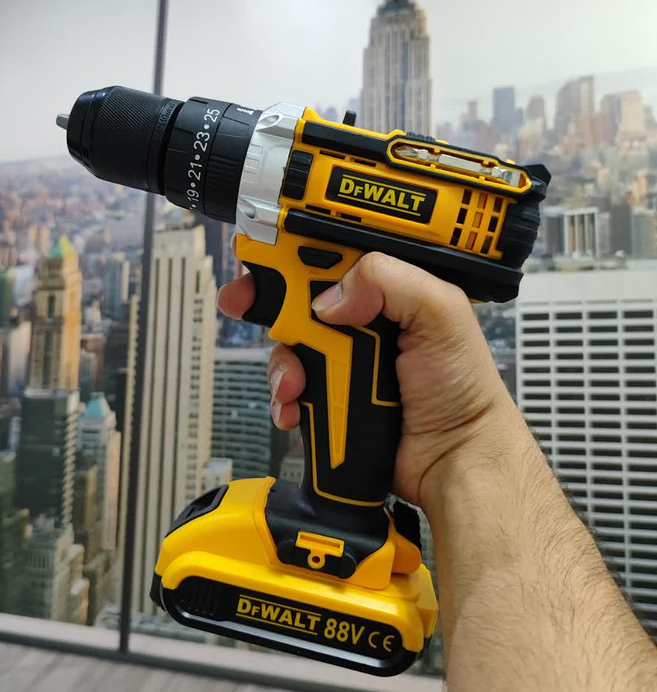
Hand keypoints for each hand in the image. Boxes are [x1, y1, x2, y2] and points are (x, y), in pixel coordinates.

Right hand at [217, 251, 515, 506]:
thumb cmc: (462, 388)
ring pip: (288, 344)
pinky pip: (289, 387)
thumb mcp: (441, 315)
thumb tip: (329, 297)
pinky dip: (284, 396)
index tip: (265, 251)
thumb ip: (391, 282)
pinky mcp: (329, 395)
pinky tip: (295, 406)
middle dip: (269, 299)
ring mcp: (342, 359)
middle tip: (244, 302)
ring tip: (297, 382)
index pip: (336, 254)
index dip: (297, 248)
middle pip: (299, 294)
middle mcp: (362, 319)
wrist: (453, 458)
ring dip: (282, 361)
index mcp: (388, 289)